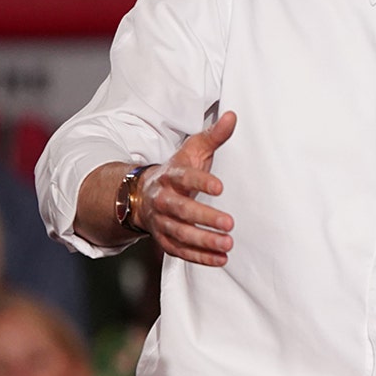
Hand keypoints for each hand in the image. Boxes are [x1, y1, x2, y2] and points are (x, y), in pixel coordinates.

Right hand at [138, 111, 237, 266]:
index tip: (221, 187)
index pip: (184, 177)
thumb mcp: (193, 151)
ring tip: (228, 244)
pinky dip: (199, 257)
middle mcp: (162, 199)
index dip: (201, 181)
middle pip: (180, 209)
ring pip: (180, 233)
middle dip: (204, 217)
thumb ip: (213, 136)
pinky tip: (221, 259)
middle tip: (230, 223)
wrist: (142, 195)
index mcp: (170, 175)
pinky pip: (180, 251)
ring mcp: (161, 221)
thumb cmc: (177, 172)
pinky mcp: (163, 240)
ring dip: (203, 240)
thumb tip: (233, 116)